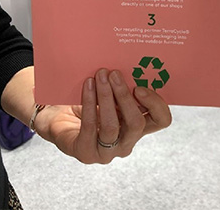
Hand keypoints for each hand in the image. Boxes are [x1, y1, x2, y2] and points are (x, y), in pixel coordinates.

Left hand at [34, 68, 171, 163]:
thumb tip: (126, 65)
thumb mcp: (110, 95)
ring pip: (112, 126)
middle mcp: (126, 143)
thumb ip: (122, 88)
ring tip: (99, 76)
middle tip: (114, 74)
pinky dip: (90, 102)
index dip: (156, 104)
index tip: (140, 87)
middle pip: (137, 123)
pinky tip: (87, 86)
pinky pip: (90, 127)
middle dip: (125, 96)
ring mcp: (107, 152)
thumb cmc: (88, 104)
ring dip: (106, 97)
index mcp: (138, 128)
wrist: (58, 119)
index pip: (161, 120)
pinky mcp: (86, 153)